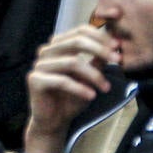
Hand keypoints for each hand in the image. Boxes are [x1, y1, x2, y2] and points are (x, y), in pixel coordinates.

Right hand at [25, 24, 119, 140]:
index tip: (117, 47)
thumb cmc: (71, 98)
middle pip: (76, 41)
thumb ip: (98, 60)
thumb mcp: (89, 77)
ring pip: (72, 62)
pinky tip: (91, 96)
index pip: (79, 31)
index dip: (100, 37)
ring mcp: (39, 64)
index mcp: (58, 45)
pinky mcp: (35, 80)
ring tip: (106, 88)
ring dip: (93, 75)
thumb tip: (116, 45)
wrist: (54, 122)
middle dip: (99, 50)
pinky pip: (62, 81)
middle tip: (117, 60)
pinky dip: (79, 88)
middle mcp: (47, 51)